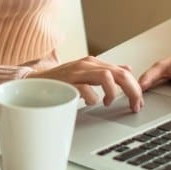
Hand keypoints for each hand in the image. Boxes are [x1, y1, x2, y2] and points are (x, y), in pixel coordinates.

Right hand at [28, 57, 142, 110]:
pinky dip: (92, 97)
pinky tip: (91, 103)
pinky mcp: (66, 82)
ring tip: (109, 102)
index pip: (123, 71)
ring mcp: (77, 72)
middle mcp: (87, 64)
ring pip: (106, 77)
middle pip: (120, 73)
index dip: (135, 87)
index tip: (138, 102)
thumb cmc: (59, 82)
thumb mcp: (86, 74)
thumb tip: (127, 68)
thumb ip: (106, 71)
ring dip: (113, 92)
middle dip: (132, 91)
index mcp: (94, 63)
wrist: (32, 82)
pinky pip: (86, 88)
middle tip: (135, 105)